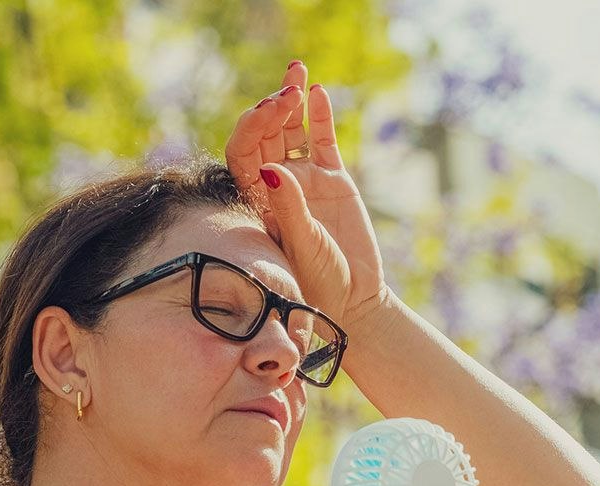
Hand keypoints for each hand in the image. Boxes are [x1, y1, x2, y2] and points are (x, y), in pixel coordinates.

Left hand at [224, 59, 391, 335]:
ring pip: (291, 130)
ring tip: (297, 71)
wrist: (354, 300)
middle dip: (272, 109)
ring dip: (291, 101)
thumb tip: (271, 169)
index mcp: (258, 199)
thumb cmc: (319, 282)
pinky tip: (318, 94)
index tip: (270, 111)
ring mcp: (304, 179)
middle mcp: (277, 184)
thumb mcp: (303, 245)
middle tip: (287, 92)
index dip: (253, 127)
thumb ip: (288, 207)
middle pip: (265, 134)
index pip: (245, 152)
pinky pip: (322, 141)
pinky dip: (320, 117)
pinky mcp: (333, 179)